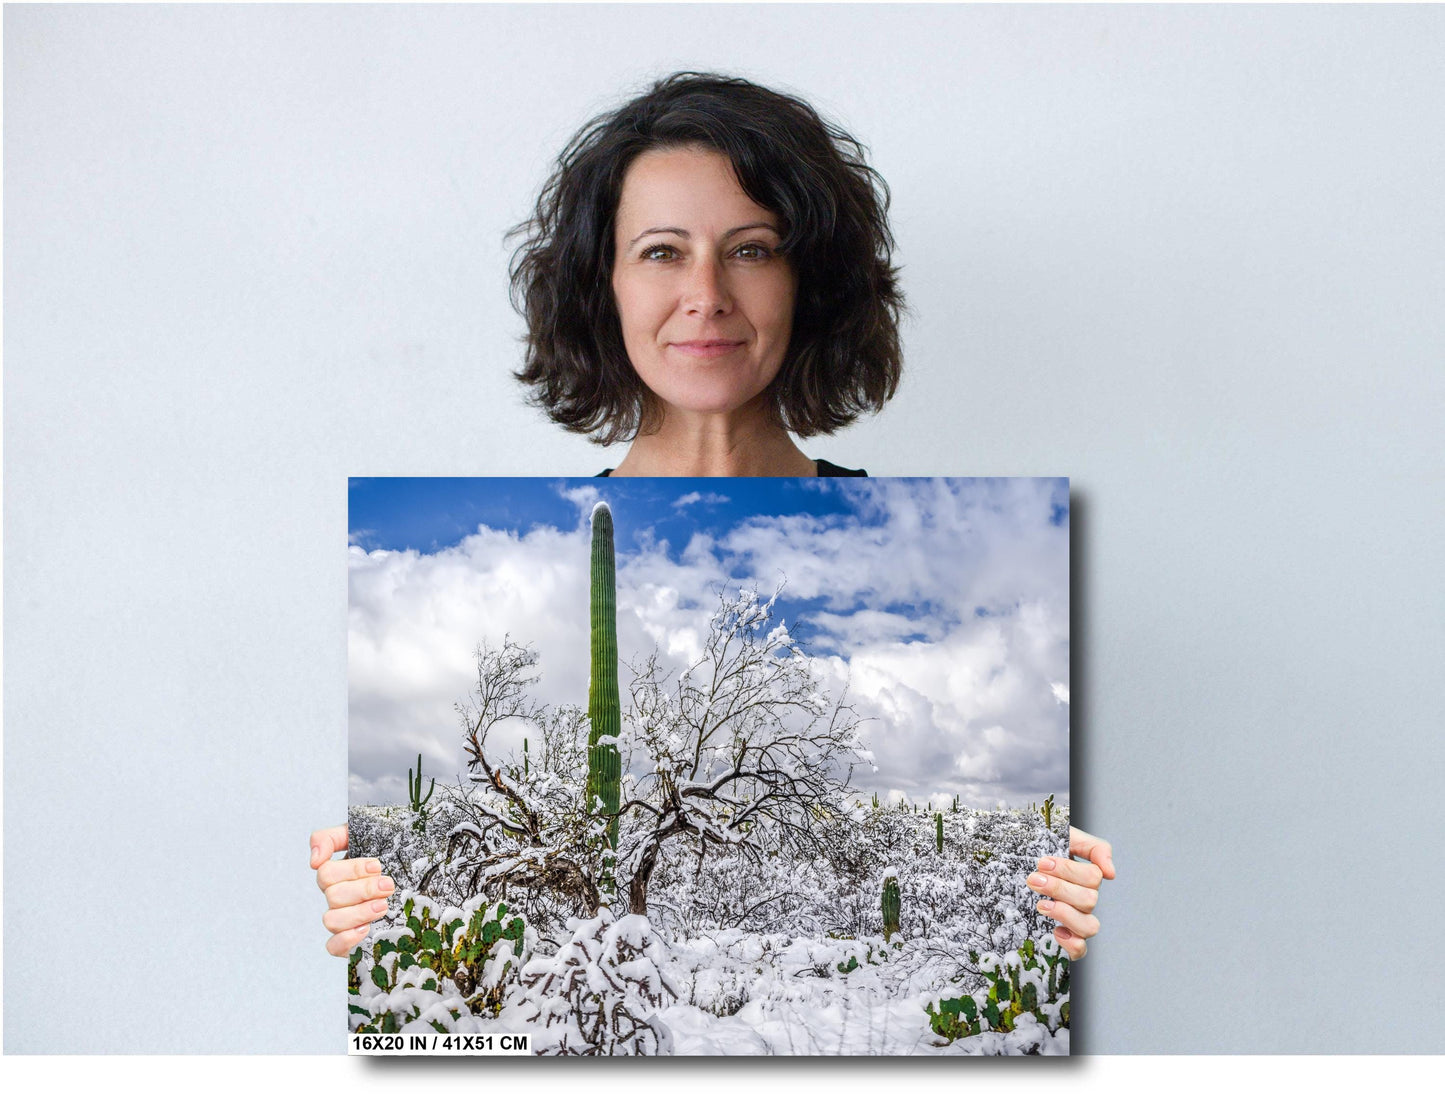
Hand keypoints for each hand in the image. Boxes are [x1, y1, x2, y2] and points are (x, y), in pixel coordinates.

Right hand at [310, 824, 394, 957]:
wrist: (422, 876)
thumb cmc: (394, 852)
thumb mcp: (366, 833)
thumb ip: (332, 837)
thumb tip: (314, 860)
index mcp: (340, 873)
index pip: (326, 872)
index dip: (351, 870)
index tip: (377, 865)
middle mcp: (339, 896)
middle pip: (333, 896)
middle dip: (363, 890)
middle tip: (388, 885)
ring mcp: (344, 918)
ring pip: (332, 920)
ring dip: (359, 912)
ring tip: (383, 905)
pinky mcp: (351, 940)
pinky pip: (333, 946)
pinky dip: (346, 940)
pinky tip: (365, 929)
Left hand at [1025, 826, 1114, 960]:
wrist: (1012, 862)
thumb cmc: (1040, 848)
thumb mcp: (1065, 837)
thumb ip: (1094, 847)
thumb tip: (1111, 873)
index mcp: (1086, 877)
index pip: (1093, 877)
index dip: (1068, 871)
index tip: (1042, 863)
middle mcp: (1084, 900)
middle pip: (1089, 900)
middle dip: (1059, 888)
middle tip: (1033, 879)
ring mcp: (1076, 920)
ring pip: (1089, 926)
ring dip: (1065, 914)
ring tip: (1041, 904)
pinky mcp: (1065, 938)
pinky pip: (1080, 950)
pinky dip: (1071, 943)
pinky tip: (1055, 931)